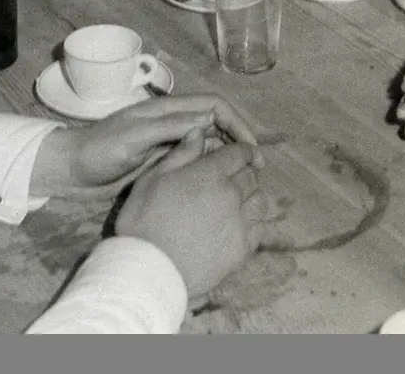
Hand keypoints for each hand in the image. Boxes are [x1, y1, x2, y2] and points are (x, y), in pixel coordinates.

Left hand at [30, 94, 260, 199]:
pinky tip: (220, 185)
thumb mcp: (133, 137)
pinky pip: (195, 159)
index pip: (212, 105)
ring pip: (208, 141)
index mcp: (167, 109)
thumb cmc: (99, 151)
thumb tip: (209, 120)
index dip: (235, 121)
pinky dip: (212, 167)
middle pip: (216, 122)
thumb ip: (169, 127)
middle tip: (256, 167)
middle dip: (238, 138)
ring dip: (228, 154)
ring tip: (244, 177)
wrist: (71, 171)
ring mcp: (168, 142)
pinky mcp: (163, 161)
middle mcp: (172, 122)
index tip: (249, 147)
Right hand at [116, 134, 270, 300]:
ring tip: (237, 203)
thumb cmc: (144, 222)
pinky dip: (253, 224)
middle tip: (231, 180)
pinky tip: (237, 227)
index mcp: (211, 174)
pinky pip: (259, 229)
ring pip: (260, 201)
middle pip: (251, 176)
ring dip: (251, 198)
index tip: (239, 155)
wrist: (148, 272)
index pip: (240, 153)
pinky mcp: (241, 250)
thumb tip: (198, 132)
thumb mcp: (153, 180)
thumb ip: (180, 154)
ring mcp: (239, 224)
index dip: (241, 151)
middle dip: (244, 173)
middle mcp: (231, 195)